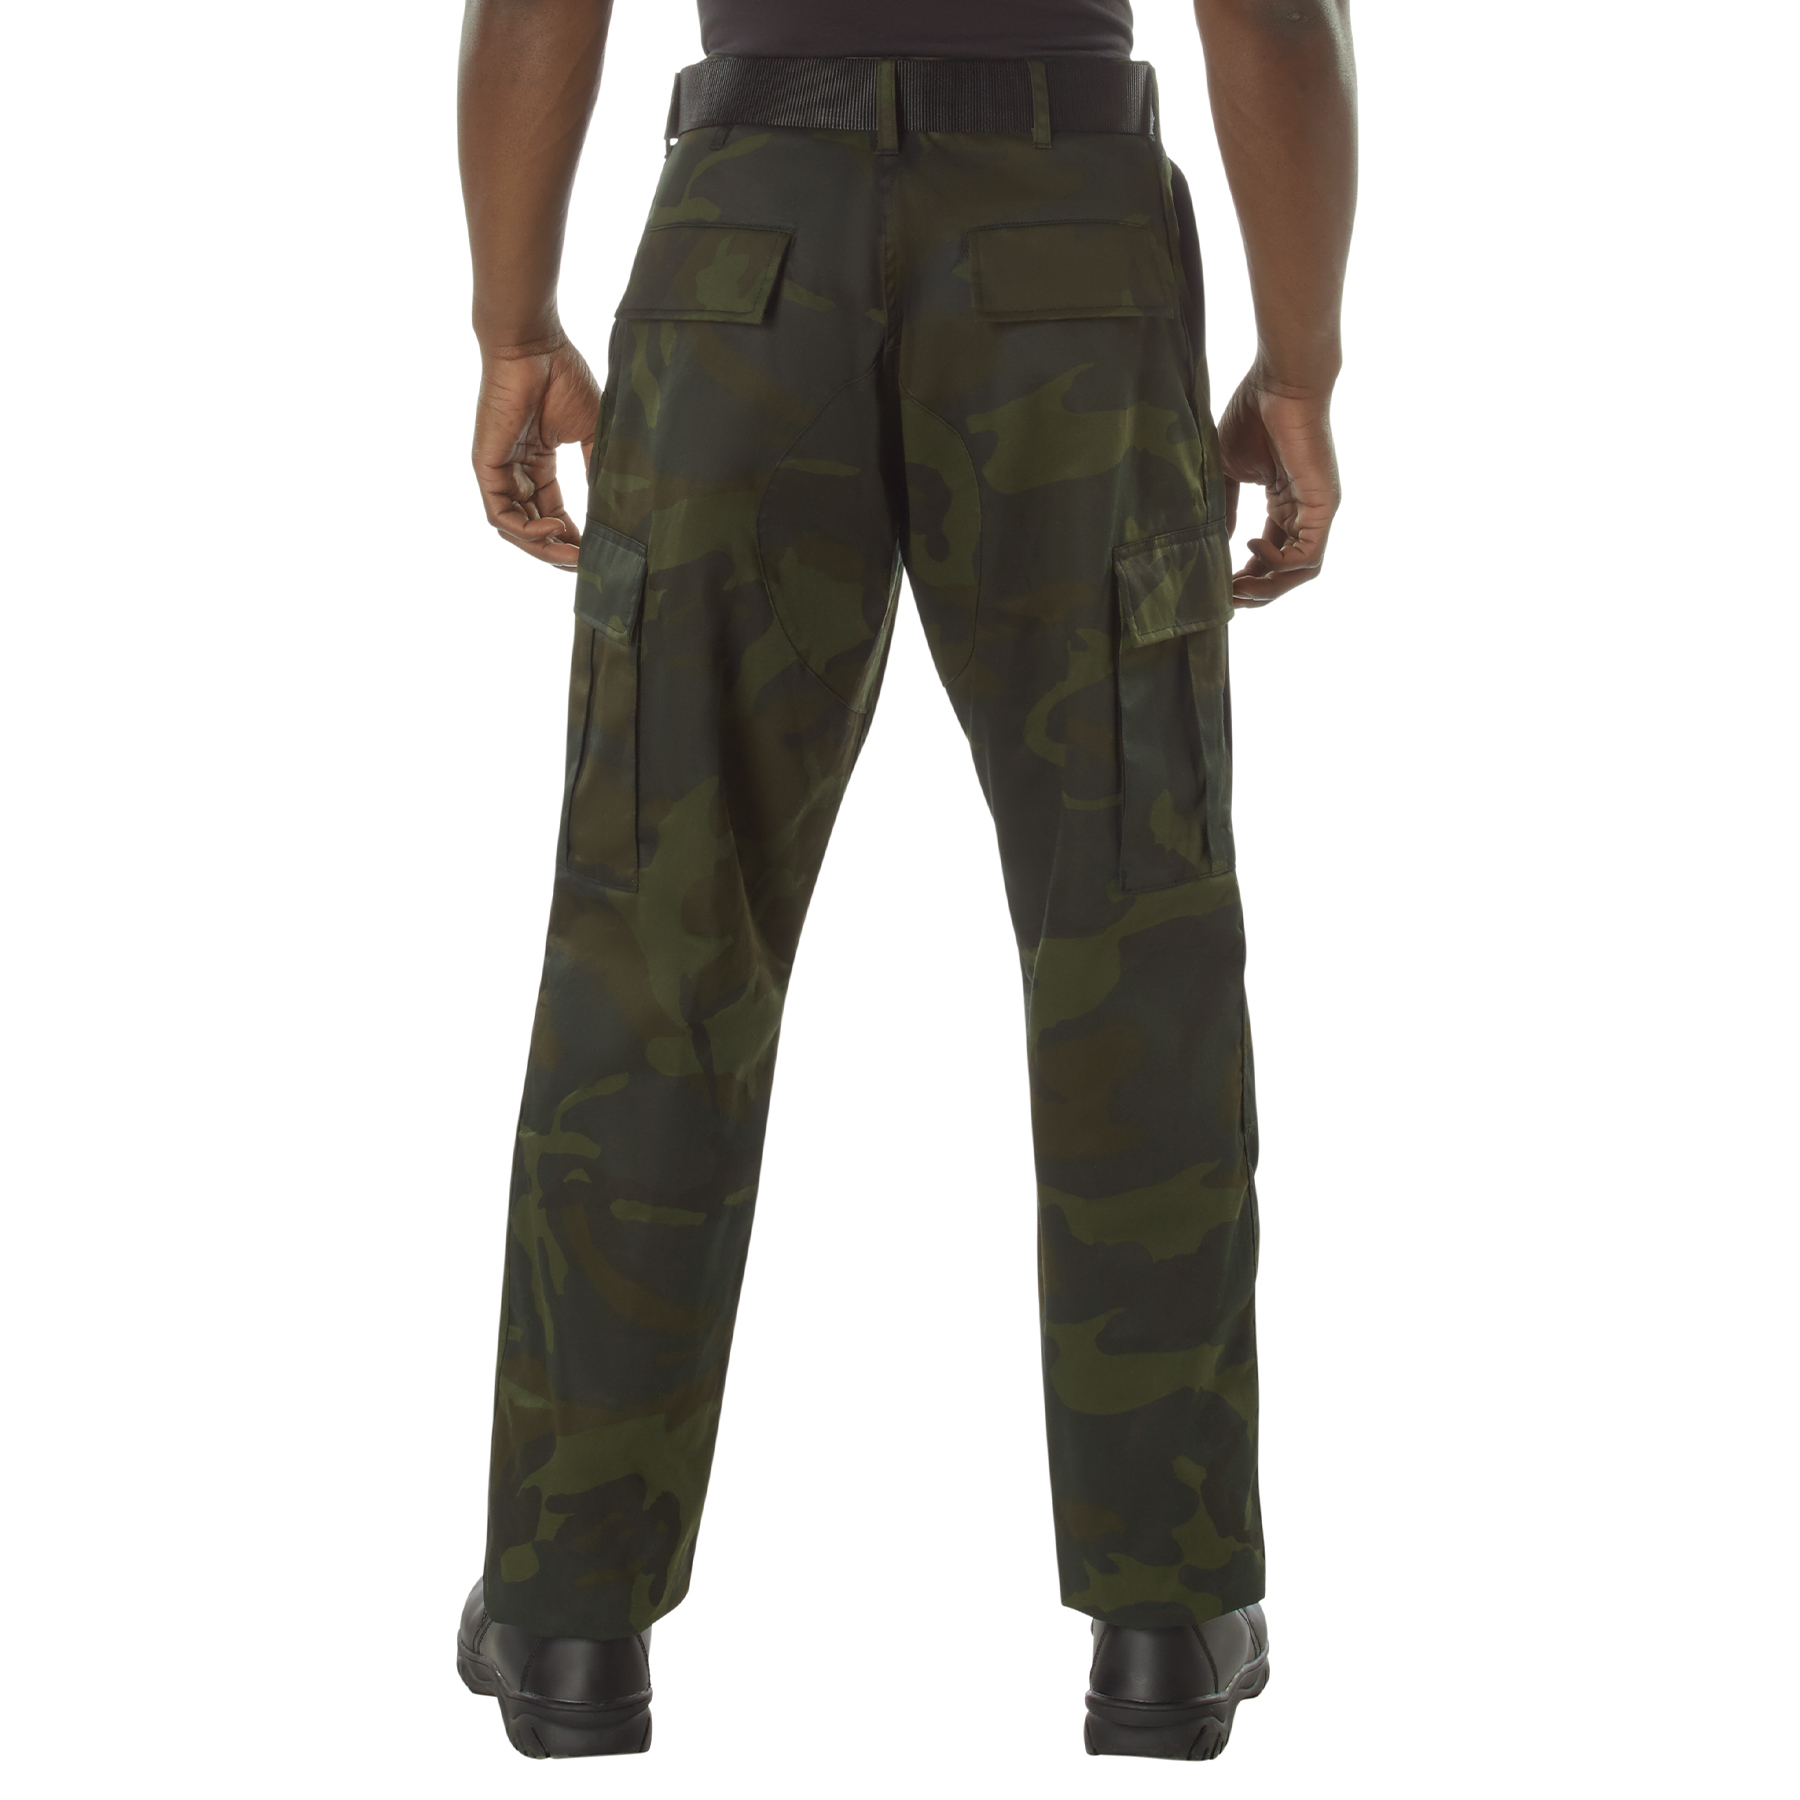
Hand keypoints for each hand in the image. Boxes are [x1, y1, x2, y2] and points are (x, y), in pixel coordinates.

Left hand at [471, 338, 601, 567]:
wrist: (535, 345)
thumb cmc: (563, 376)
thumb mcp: (591, 432)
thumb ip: (597, 468)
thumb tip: (617, 507)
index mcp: (539, 463)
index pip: (553, 513)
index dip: (575, 538)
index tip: (598, 554)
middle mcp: (516, 471)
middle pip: (534, 528)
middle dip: (559, 552)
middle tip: (585, 566)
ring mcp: (499, 470)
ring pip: (515, 529)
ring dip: (543, 548)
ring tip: (572, 555)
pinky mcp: (486, 466)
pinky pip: (500, 515)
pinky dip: (526, 531)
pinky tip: (553, 529)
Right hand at [1217, 374, 1341, 605]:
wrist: (1280, 383)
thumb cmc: (1254, 414)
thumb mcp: (1229, 471)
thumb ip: (1226, 508)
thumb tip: (1220, 542)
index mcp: (1284, 504)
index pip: (1270, 556)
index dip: (1245, 577)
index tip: (1217, 586)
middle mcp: (1304, 513)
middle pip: (1286, 572)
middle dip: (1256, 592)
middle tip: (1225, 600)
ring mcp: (1317, 512)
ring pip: (1301, 572)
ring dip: (1268, 589)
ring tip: (1237, 589)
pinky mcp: (1324, 506)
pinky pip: (1308, 555)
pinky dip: (1279, 563)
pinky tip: (1252, 546)